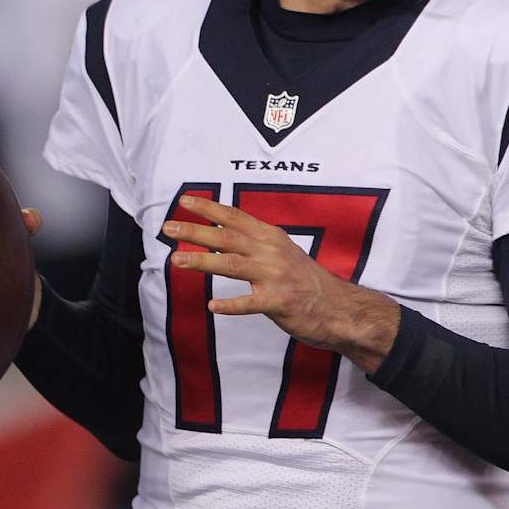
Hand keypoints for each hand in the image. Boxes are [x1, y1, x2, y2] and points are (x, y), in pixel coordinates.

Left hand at [162, 194, 399, 373]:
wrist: (340, 308)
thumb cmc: (307, 282)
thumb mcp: (283, 253)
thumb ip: (255, 244)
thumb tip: (220, 236)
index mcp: (271, 237)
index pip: (235, 217)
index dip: (208, 208)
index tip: (184, 200)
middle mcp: (271, 251)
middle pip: (227, 236)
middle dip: (195, 230)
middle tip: (168, 227)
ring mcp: (275, 276)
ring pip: (232, 264)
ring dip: (202, 261)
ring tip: (176, 260)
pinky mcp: (279, 302)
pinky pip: (250, 303)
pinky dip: (231, 304)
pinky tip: (212, 305)